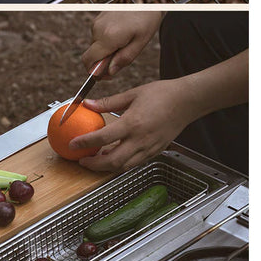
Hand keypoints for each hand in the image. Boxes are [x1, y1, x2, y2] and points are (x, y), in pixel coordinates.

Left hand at [69, 81, 197, 172]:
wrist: (188, 101)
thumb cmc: (163, 94)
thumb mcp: (132, 94)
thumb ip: (108, 102)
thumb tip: (88, 104)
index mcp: (133, 123)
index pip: (103, 138)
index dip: (85, 142)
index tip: (73, 144)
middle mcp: (141, 139)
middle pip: (112, 161)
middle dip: (94, 165)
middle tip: (83, 160)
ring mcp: (149, 148)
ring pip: (124, 166)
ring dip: (107, 166)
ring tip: (96, 159)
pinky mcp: (156, 151)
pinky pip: (135, 162)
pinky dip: (122, 163)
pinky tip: (115, 155)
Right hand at [81, 12, 163, 78]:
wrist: (146, 2)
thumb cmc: (146, 21)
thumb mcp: (140, 44)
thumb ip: (123, 60)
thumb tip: (109, 72)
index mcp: (108, 37)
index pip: (88, 60)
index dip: (94, 72)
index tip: (104, 76)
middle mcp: (98, 28)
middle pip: (92, 54)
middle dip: (102, 61)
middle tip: (119, 61)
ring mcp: (97, 21)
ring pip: (95, 45)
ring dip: (105, 50)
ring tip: (123, 44)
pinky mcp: (98, 18)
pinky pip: (97, 35)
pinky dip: (106, 40)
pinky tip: (120, 35)